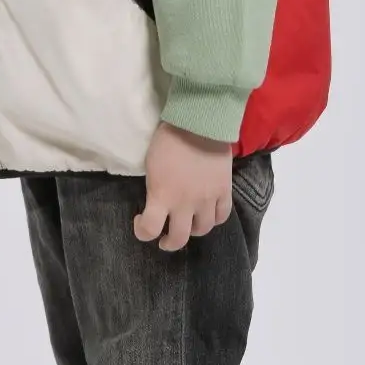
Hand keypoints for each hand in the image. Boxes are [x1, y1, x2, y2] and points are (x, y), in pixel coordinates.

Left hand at [133, 121, 233, 251]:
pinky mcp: (224, 191)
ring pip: (202, 230)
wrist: (198, 123)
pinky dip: (214, 218)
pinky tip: (207, 213)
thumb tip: (157, 200)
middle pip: (179, 239)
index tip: (140, 220)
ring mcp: (207, 199)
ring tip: (188, 222)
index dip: (142, 231)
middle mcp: (185, 204)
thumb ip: (155, 188)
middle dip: (169, 242)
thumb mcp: (151, 165)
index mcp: (162, 196)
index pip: (149, 230)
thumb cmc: (168, 139)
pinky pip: (222, 216)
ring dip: (192, 230)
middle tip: (164, 237)